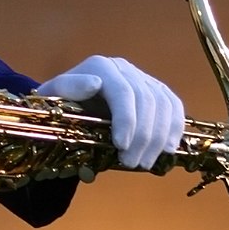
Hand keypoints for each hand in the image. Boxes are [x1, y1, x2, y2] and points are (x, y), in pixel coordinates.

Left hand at [36, 56, 183, 168]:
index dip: (127, 120)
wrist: (71, 103)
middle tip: (130, 163)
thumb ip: (68, 88)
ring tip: (145, 163)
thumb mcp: (54, 96)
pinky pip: (174, 106)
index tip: (121, 146)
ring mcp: (144, 78)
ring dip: (159, 138)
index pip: (123, 92)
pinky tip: (168, 150)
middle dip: (142, 136)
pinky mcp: (157, 90)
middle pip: (146, 100)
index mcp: (101, 66)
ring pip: (164, 105)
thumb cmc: (60, 103)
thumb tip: (94, 84)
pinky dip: (175, 128)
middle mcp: (126, 68)